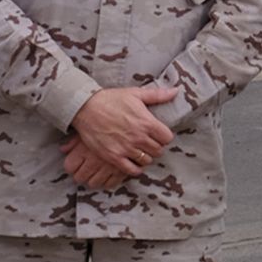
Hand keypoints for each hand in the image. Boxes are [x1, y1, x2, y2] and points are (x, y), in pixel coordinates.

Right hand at [63, 84, 177, 187]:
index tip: (158, 134)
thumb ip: (157, 95)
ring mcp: (126, 148)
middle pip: (158, 150)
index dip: (164, 136)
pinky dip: (135, 168)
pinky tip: (132, 161)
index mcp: (147, 122)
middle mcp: (139, 137)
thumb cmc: (111, 99)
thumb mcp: (135, 94)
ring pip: (147, 160)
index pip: (167, 138)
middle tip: (149, 142)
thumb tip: (176, 91)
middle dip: (155, 146)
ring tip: (140, 150)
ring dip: (145, 156)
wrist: (86, 108)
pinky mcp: (114, 157)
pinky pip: (132, 170)